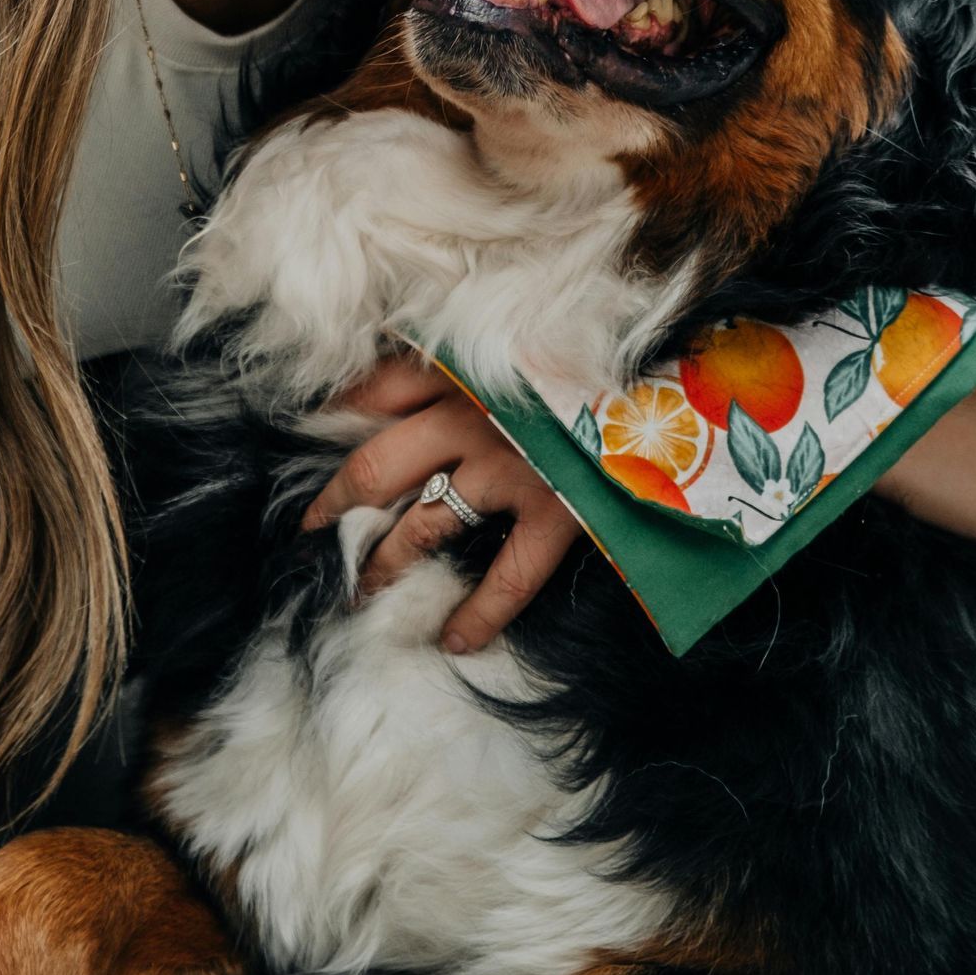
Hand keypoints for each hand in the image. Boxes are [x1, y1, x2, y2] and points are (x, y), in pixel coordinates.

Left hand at [301, 357, 581, 653]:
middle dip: (337, 503)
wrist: (667, 371)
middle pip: (377, 465)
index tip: (308, 436)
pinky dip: (477, 614)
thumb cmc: (588, 348)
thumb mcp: (518, 334)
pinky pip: (507, 577)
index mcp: (461, 366)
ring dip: (387, 560)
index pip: (373, 391)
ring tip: (362, 587)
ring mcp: (511, 468)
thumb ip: (463, 352)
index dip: (334, 417)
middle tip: (310, 530)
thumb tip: (392, 375)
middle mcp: (472, 417)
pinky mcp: (556, 512)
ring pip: (426, 524)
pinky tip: (454, 641)